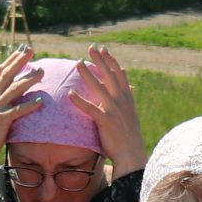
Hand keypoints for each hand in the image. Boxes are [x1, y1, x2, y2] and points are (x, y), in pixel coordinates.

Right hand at [0, 47, 46, 183]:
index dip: (11, 59)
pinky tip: (41, 101)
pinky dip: (29, 105)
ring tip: (42, 72)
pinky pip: (18, 110)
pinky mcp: (1, 119)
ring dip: (29, 80)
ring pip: (14, 89)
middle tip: (31, 51)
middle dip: (19, 61)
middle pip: (7, 74)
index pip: (0, 71)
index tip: (22, 50)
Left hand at [70, 45, 146, 174]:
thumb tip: (127, 87)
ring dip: (87, 74)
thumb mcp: (130, 113)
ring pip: (98, 87)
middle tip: (90, 48)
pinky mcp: (105, 121)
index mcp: (126, 97)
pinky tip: (70, 94)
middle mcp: (121, 100)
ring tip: (78, 63)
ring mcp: (113, 110)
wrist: (131, 152)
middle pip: (109, 75)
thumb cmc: (128, 135)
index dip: (110, 60)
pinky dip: (79, 101)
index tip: (103, 49)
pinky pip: (90, 109)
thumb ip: (126, 100)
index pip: (118, 73)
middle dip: (99, 60)